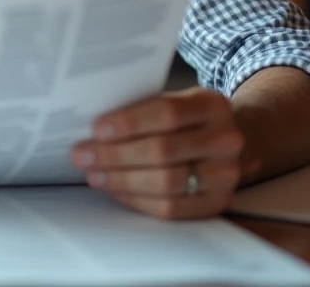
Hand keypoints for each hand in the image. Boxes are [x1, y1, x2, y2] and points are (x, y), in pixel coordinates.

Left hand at [71, 88, 244, 219]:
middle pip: (163, 151)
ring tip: (94, 175)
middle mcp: (225, 140)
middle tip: (83, 155)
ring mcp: (225, 175)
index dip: (130, 123)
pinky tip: (116, 190)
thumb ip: (142, 110)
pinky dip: (138, 200)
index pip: (168, 113)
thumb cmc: (187, 121)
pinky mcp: (217, 203)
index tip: (97, 129)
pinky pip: (171, 208)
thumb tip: (94, 128)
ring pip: (166, 183)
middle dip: (116, 155)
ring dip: (122, 180)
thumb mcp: (174, 101)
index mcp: (212, 105)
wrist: (225, 142)